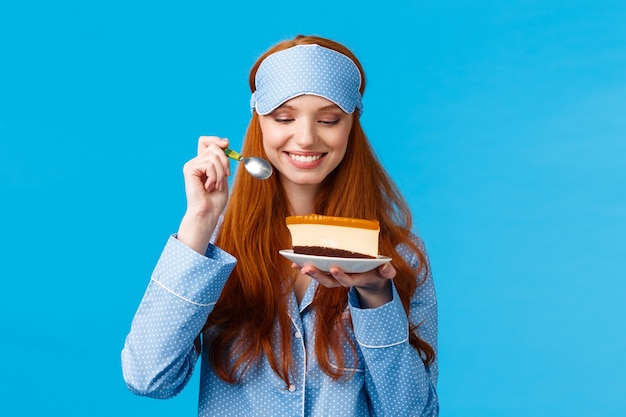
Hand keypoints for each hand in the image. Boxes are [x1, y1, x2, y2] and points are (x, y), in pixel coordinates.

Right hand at [177, 136, 230, 253]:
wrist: (208, 213)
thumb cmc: (215, 199)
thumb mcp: (223, 175)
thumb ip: (222, 160)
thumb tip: (225, 142)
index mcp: (202, 163)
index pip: (205, 141)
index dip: (216, 140)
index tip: (226, 144)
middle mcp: (195, 162)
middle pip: (214, 147)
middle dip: (225, 162)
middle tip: (225, 177)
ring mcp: (191, 165)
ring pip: (214, 157)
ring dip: (220, 173)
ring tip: (216, 185)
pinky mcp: (189, 169)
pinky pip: (210, 164)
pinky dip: (214, 176)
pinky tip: (209, 186)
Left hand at [294, 262, 395, 308]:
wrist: (371, 281)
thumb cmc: (377, 272)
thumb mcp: (384, 272)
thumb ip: (386, 271)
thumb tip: (387, 269)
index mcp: (357, 279)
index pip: (347, 280)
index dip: (340, 276)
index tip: (333, 268)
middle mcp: (344, 280)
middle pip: (329, 282)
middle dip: (318, 276)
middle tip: (307, 268)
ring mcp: (335, 278)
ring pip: (320, 278)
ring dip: (309, 272)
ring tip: (298, 265)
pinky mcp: (328, 274)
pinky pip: (316, 272)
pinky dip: (304, 268)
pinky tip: (293, 263)